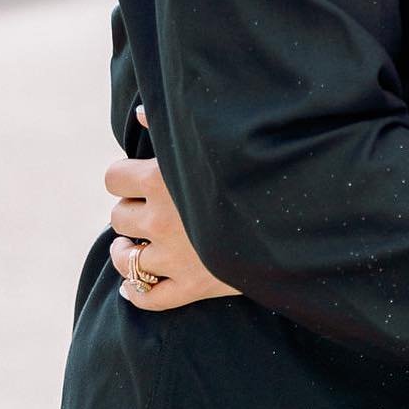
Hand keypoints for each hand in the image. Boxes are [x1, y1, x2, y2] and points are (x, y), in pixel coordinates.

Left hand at [106, 107, 239, 311]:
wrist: (295, 215)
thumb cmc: (253, 167)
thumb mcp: (211, 141)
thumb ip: (172, 126)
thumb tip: (141, 111)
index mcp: (162, 179)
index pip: (113, 178)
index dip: (124, 176)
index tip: (139, 178)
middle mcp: (161, 219)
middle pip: (118, 216)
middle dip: (132, 210)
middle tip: (151, 208)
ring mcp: (174, 258)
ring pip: (124, 258)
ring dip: (127, 250)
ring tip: (137, 244)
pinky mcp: (191, 287)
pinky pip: (147, 297)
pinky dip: (136, 291)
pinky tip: (136, 283)